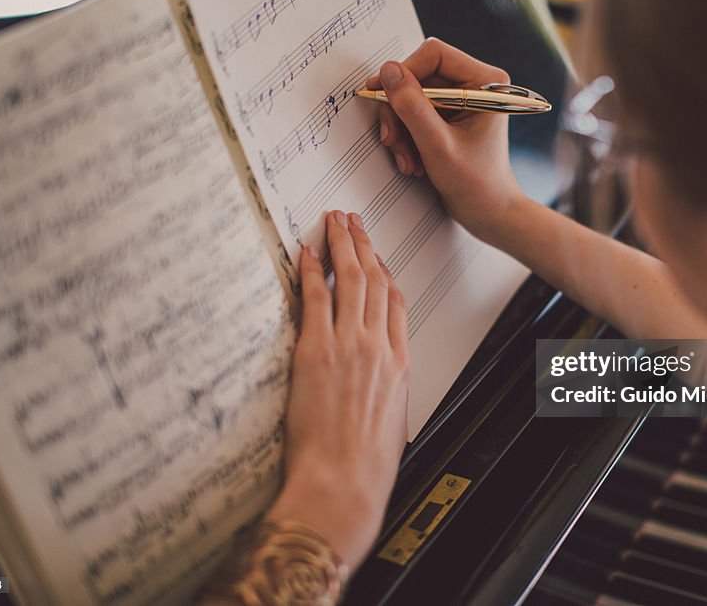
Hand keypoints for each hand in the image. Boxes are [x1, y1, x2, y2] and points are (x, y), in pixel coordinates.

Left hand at [266, 210, 409, 570]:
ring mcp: (348, 345)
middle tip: (354, 222)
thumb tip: (373, 392)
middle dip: (363, 245)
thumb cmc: (366, 467)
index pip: (396, 303)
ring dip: (341, 245)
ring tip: (334, 222)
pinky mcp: (315, 351)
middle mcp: (377, 347)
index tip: (377, 257)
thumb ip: (384, 396)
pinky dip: (312, 271)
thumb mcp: (390, 425)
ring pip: (349, 280)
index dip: (385, 272)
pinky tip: (307, 253)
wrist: (345, 484)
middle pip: (374, 281)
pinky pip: (315, 298)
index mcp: (399, 364)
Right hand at [367, 38, 527, 242]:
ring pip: (412, 97)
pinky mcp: (449, 116)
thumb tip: (388, 71)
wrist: (488, 213)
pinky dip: (408, 137)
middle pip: (418, 77)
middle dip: (400, 111)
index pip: (433, 54)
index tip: (382, 96)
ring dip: (402, 129)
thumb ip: (411, 107)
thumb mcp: (436, 145)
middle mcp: (474, 84)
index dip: (404, 72)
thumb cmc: (475, 184)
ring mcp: (461, 100)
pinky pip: (415, 114)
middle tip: (392, 140)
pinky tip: (414, 161)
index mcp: (485, 82)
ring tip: (407, 160)